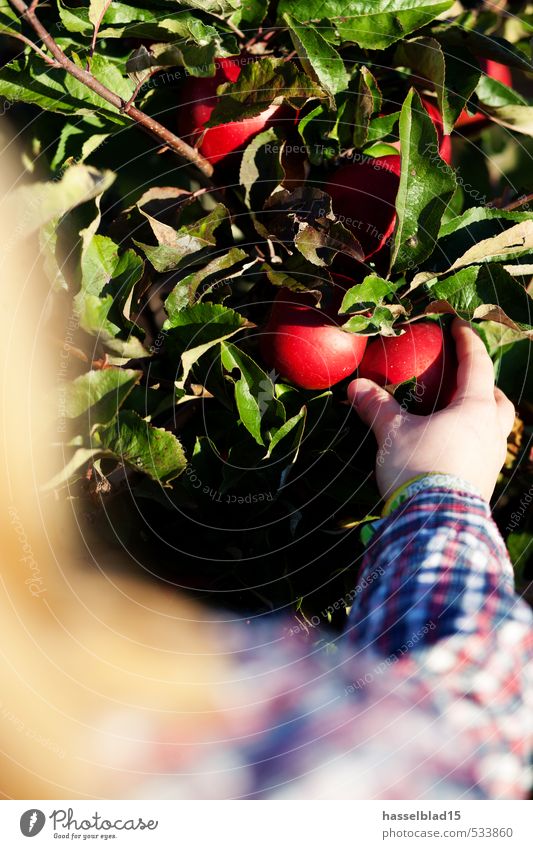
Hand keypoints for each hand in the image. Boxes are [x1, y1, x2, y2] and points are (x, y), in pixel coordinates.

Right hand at [348, 318, 515, 501]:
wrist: (435, 522)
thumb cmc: (419, 468)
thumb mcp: (392, 434)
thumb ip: (377, 407)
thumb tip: (355, 387)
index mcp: (475, 410)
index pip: (477, 365)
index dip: (467, 342)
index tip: (458, 325)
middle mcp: (492, 433)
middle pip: (498, 400)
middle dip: (485, 386)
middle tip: (465, 379)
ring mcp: (492, 460)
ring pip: (496, 429)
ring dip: (482, 416)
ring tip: (458, 415)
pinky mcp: (484, 483)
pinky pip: (485, 453)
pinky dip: (473, 442)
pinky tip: (452, 448)